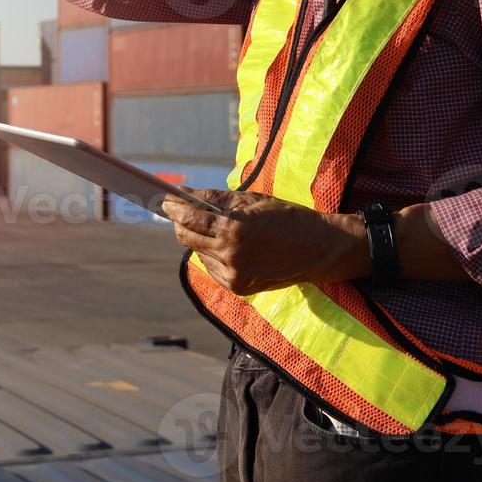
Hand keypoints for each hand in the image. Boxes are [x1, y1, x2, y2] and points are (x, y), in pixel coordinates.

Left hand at [161, 188, 367, 295]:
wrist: (318, 248)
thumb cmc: (285, 217)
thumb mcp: (251, 201)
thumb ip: (215, 200)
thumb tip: (183, 194)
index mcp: (235, 229)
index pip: (190, 217)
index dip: (174, 207)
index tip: (163, 200)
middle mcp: (231, 255)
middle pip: (187, 238)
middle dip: (181, 222)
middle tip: (178, 210)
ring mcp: (234, 274)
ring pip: (198, 253)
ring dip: (199, 238)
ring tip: (214, 227)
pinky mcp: (238, 287)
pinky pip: (212, 267)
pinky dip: (212, 255)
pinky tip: (227, 246)